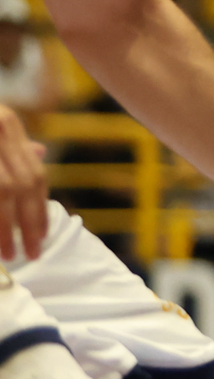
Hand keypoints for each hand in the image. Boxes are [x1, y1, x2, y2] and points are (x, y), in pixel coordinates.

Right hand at [0, 105, 44, 262]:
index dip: (40, 208)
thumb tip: (40, 153)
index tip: (43, 237)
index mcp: (5, 123)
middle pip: (18, 187)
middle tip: (32, 254)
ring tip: (8, 254)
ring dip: (4, 228)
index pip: (34, 175)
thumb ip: (11, 144)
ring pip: (0, 192)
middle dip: (28, 224)